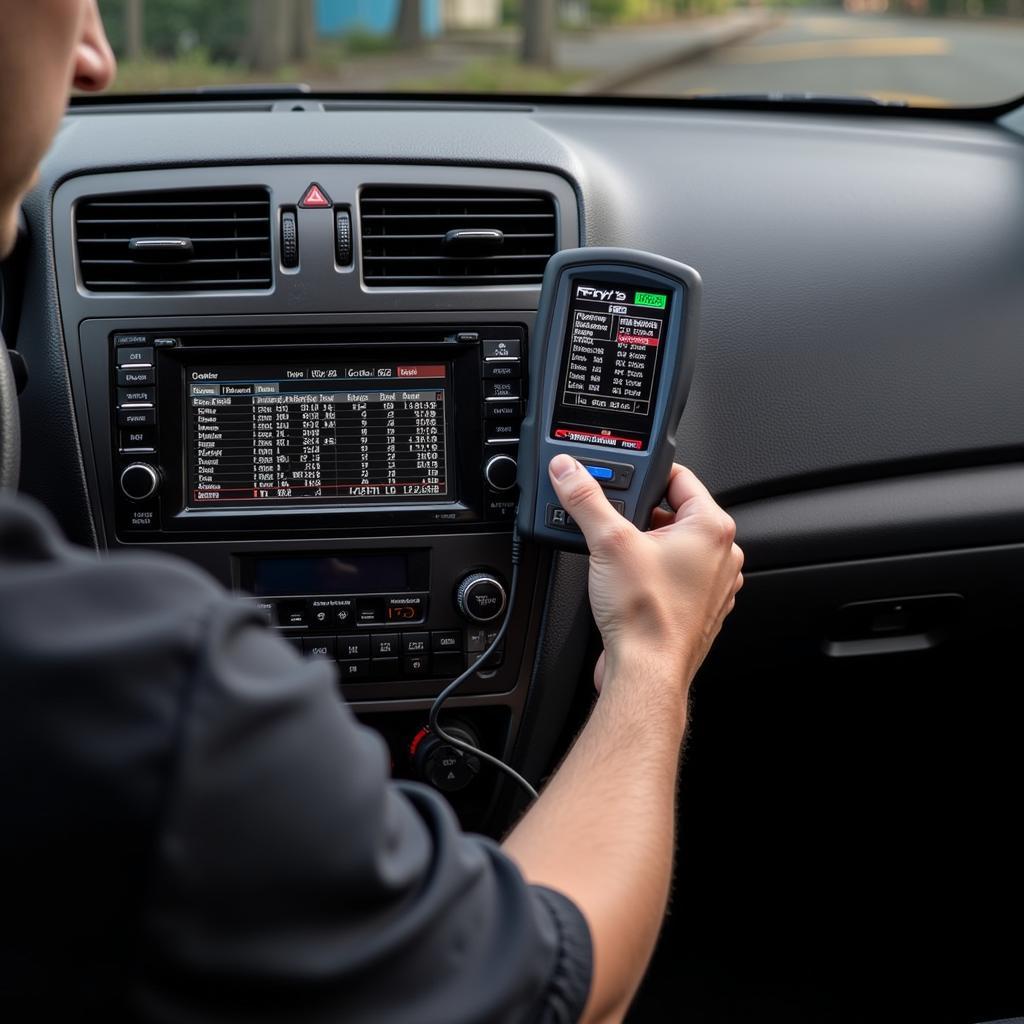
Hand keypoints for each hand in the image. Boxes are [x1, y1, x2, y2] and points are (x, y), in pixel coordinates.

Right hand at [548, 455, 742, 700]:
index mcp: (712, 528)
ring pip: (672, 546)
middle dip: (638, 515)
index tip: (620, 479)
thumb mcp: (608, 542)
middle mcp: (721, 555)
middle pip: (672, 512)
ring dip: (643, 546)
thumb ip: (585, 499)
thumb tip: (568, 471)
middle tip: (611, 524)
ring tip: (617, 558)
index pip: (679, 477)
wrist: (646, 673)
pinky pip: (672, 576)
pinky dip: (650, 574)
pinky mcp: (697, 609)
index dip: (644, 474)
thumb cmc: (646, 616)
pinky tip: (626, 583)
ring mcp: (712, 585)